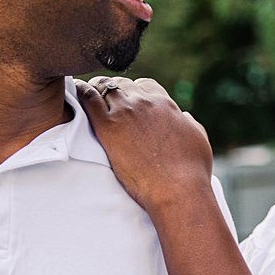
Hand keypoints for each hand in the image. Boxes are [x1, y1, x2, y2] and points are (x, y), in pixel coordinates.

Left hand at [76, 77, 214, 213]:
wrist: (176, 189)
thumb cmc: (191, 170)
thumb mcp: (197, 138)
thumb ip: (188, 123)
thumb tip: (184, 116)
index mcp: (165, 103)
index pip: (145, 85)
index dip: (135, 91)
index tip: (128, 99)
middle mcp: (145, 102)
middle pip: (123, 85)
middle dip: (113, 89)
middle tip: (102, 96)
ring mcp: (125, 113)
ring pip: (105, 88)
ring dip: (96, 88)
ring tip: (86, 93)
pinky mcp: (107, 127)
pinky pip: (89, 100)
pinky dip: (82, 92)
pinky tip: (76, 92)